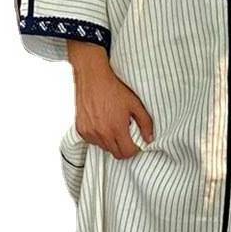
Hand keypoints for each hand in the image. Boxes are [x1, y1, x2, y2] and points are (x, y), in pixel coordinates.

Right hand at [67, 42, 153, 159]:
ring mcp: (89, 132)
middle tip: (127, 136)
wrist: (93, 78)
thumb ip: (146, 123)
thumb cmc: (113, 89)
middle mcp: (101, 133)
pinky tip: (103, 124)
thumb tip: (149, 139)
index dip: (134, 150)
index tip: (136, 144)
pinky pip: (92, 141)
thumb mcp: (135, 104)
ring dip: (111, 142)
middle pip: (116, 153)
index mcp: (116, 128)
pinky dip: (99, 137)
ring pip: (104, 148)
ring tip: (113, 126)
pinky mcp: (81, 130)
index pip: (127, 153)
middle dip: (124, 148)